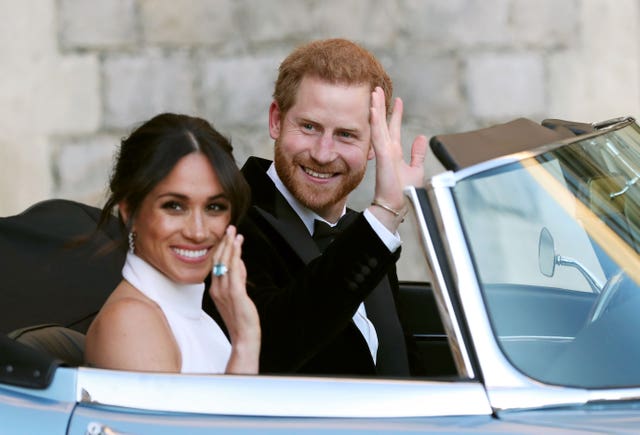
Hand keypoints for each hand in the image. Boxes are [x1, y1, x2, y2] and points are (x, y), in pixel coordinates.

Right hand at [209, 225, 260, 373]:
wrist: (244, 336)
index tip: (227, 236)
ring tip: (234, 232)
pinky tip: (238, 247)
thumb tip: (240, 263)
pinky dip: (235, 257)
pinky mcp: (235, 294)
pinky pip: (234, 271)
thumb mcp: (237, 295)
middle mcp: (217, 288)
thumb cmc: (241, 318)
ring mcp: (225, 291)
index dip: (221, 248)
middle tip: (230, 228)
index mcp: (215, 289)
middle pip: (218, 260)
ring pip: (225, 263)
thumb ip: (238, 278)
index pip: (216, 264)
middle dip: (225, 243)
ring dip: (230, 246)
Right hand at [368, 87, 426, 230]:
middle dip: (380, 106)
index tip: (397, 100)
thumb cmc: (404, 192)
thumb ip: (417, 153)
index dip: (395, 113)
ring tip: (374, 92)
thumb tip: (421, 138)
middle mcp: (387, 150)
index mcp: (394, 152)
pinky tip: (373, 109)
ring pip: (378, 125)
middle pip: (383, 123)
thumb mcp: (415, 169)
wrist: (397, 205)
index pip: (393, 128)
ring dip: (376, 108)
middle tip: (378, 89)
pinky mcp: (383, 156)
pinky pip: (378, 135)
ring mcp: (384, 152)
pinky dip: (375, 122)